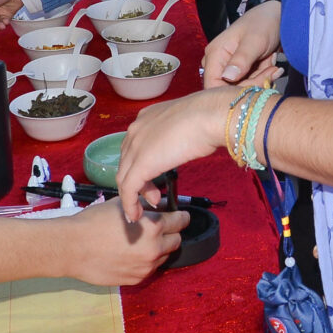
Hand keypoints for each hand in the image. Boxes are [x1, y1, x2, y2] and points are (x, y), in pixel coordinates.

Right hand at [59, 196, 189, 285]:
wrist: (73, 248)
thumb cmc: (94, 222)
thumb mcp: (122, 205)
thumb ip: (143, 206)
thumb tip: (157, 205)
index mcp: (153, 227)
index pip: (181, 221)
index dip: (180, 216)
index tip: (178, 216)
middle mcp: (154, 248)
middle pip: (177, 240)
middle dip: (170, 233)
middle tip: (157, 229)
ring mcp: (146, 267)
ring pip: (164, 256)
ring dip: (158, 248)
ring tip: (140, 242)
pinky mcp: (137, 279)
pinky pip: (149, 269)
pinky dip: (145, 261)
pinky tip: (130, 254)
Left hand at [113, 86, 239, 215]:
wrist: (208, 116)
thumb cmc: (207, 117)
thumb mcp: (186, 124)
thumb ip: (179, 134)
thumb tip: (187, 143)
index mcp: (146, 118)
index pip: (135, 146)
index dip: (142, 165)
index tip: (155, 178)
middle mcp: (135, 130)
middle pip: (127, 162)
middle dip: (139, 182)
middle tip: (154, 195)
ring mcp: (135, 147)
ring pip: (124, 176)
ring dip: (134, 195)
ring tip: (152, 203)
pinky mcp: (140, 165)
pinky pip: (128, 189)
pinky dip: (130, 204)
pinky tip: (135, 215)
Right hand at [202, 2, 283, 86]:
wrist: (278, 17)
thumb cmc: (264, 23)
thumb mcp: (255, 40)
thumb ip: (241, 59)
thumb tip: (228, 77)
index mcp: (215, 54)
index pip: (213, 85)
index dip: (232, 92)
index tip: (255, 85)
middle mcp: (219, 63)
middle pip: (229, 89)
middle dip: (253, 83)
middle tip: (272, 72)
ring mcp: (230, 67)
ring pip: (242, 87)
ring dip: (261, 79)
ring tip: (273, 64)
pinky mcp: (241, 70)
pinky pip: (250, 82)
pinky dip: (263, 77)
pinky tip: (272, 65)